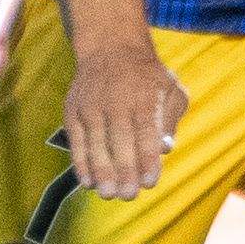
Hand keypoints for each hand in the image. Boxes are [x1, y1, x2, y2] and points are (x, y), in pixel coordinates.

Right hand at [63, 39, 188, 200]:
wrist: (110, 48)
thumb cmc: (147, 76)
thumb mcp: (170, 89)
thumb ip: (171, 119)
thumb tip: (165, 149)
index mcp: (143, 98)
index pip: (146, 133)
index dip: (147, 160)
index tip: (149, 182)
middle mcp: (116, 102)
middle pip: (120, 142)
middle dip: (124, 171)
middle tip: (128, 195)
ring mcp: (92, 107)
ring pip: (96, 144)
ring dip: (102, 172)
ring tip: (108, 194)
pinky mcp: (73, 111)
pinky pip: (76, 141)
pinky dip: (81, 163)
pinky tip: (88, 182)